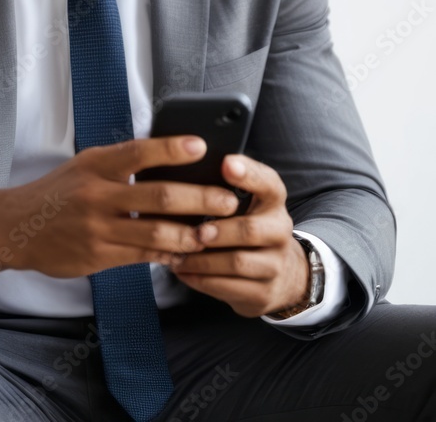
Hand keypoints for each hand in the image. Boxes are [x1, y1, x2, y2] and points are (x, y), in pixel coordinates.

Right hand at [0, 135, 238, 292]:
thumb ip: (121, 162)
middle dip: (199, 199)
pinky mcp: (98, 256)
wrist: (18, 227)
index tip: (201, 147)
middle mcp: (97, 194)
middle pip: (158, 195)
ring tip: (214, 233)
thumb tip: (168, 159)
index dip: (171, 149)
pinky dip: (167, 253)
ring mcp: (98, 228)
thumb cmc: (59, 191)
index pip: (138, 152)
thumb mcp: (85, 165)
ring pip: (155, 231)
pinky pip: (142, 255)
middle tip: (227, 201)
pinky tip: (185, 253)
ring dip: (190, 233)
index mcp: (96, 165)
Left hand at [169, 154, 310, 317]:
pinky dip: (201, 280)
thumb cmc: (245, 224)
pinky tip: (183, 271)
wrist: (279, 272)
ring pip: (237, 263)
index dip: (248, 173)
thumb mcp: (244, 202)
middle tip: (195, 232)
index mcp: (272, 200)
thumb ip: (221, 187)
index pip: (267, 182)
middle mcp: (279, 229)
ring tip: (176, 256)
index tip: (225, 163)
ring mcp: (275, 264)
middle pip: (250, 230)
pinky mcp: (264, 293)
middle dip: (219, 231)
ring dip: (202, 260)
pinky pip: (229, 287)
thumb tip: (179, 171)